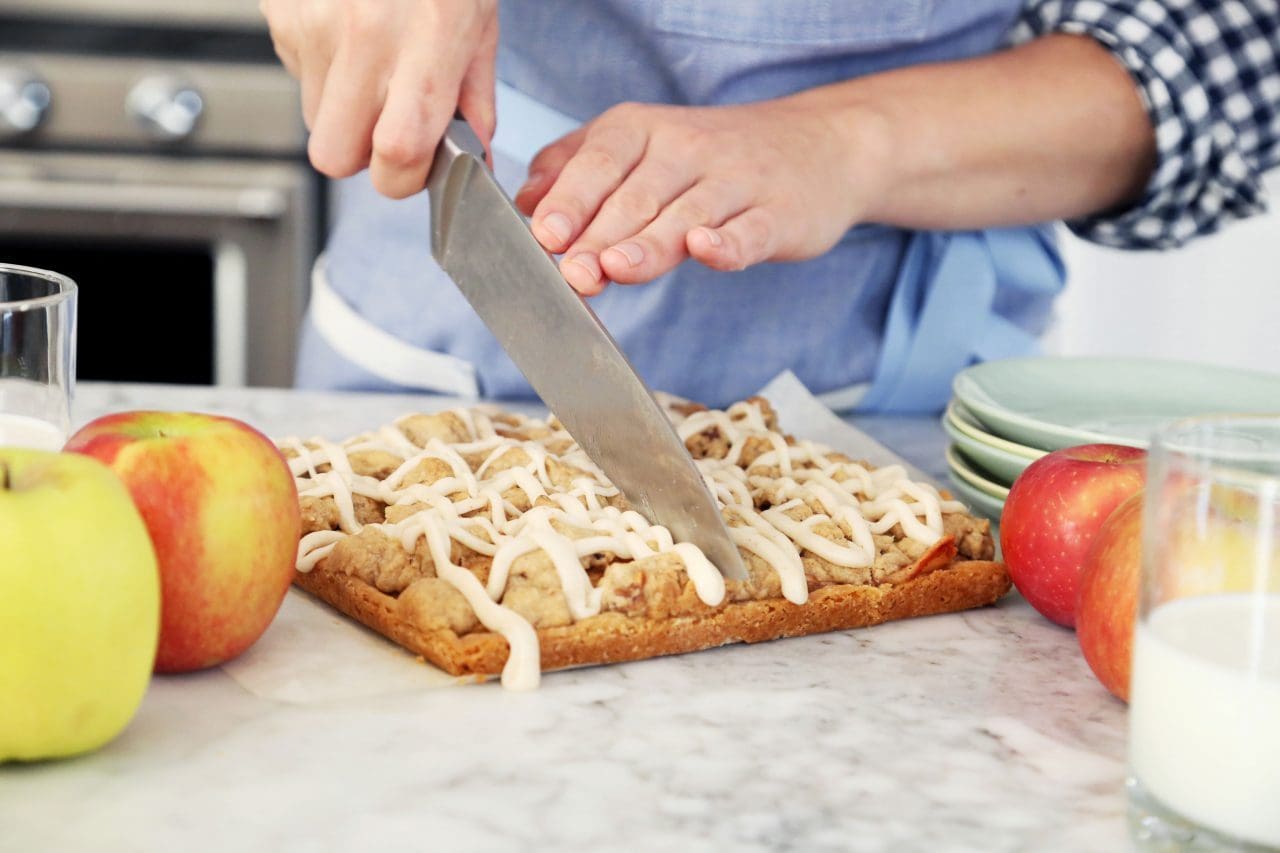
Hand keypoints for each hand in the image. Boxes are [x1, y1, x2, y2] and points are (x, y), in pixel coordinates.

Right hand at [260, 0, 497, 197]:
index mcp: (426, 41)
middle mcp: (365, 35)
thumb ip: (474, 94)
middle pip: (335, 156)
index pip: (397, 153)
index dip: (403, 178)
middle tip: (386, 124)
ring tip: (372, 61)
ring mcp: (314, 22)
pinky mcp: (282, 10)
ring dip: (342, 108)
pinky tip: (347, 30)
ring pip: (313, 116)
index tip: (415, 167)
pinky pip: (295, 69)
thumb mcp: (479, 18)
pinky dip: (321, 65)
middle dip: (361, 154)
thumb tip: (473, 151)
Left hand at [514, 98, 886, 294]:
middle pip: (636, 196)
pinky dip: (727, 244)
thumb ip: (579, 167)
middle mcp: (688, 149)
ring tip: (612, 271)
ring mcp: (736, 181)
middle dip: (599, 237)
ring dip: (646, 246)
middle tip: (571, 273)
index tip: (544, 233)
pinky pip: (749, 231)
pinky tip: (705, 251)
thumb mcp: (640, 147)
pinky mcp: (778, 215)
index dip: (570, 199)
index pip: (599, 161)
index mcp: (644, 130)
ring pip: (684, 216)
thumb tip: (526, 199)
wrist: (816, 147)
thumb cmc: (711, 159)